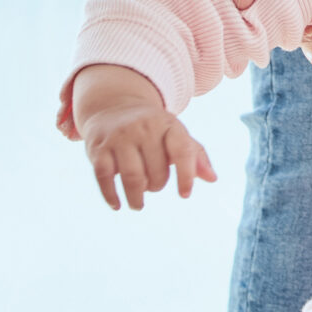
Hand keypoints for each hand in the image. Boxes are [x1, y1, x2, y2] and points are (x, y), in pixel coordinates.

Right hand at [71, 64, 215, 212]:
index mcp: (168, 124)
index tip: (185, 195)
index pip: (182, 150)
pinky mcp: (99, 148)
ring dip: (137, 197)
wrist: (112, 106)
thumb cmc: (152, 128)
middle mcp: (144, 128)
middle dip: (157, 185)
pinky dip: (111, 195)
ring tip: (138, 205)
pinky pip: (105, 177)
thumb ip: (195, 155)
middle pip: (156, 170)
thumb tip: (212, 178)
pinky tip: (117, 205)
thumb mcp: (175, 133)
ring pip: (132, 176)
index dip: (186, 175)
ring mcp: (120, 137)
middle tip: (154, 186)